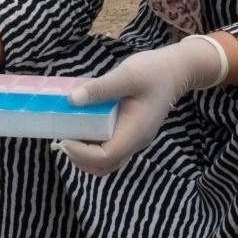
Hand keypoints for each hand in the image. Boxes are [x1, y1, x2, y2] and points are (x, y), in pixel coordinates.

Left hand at [59, 35, 226, 174]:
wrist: (175, 71)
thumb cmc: (154, 71)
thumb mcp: (127, 74)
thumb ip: (100, 88)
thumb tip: (71, 99)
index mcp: (135, 131)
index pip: (106, 157)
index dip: (81, 153)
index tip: (64, 138)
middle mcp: (135, 141)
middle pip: (104, 166)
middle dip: (79, 158)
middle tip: (62, 137)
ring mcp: (133, 139)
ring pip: (106, 161)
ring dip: (84, 155)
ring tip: (68, 133)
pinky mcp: (130, 133)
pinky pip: (109, 148)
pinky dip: (91, 146)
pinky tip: (81, 126)